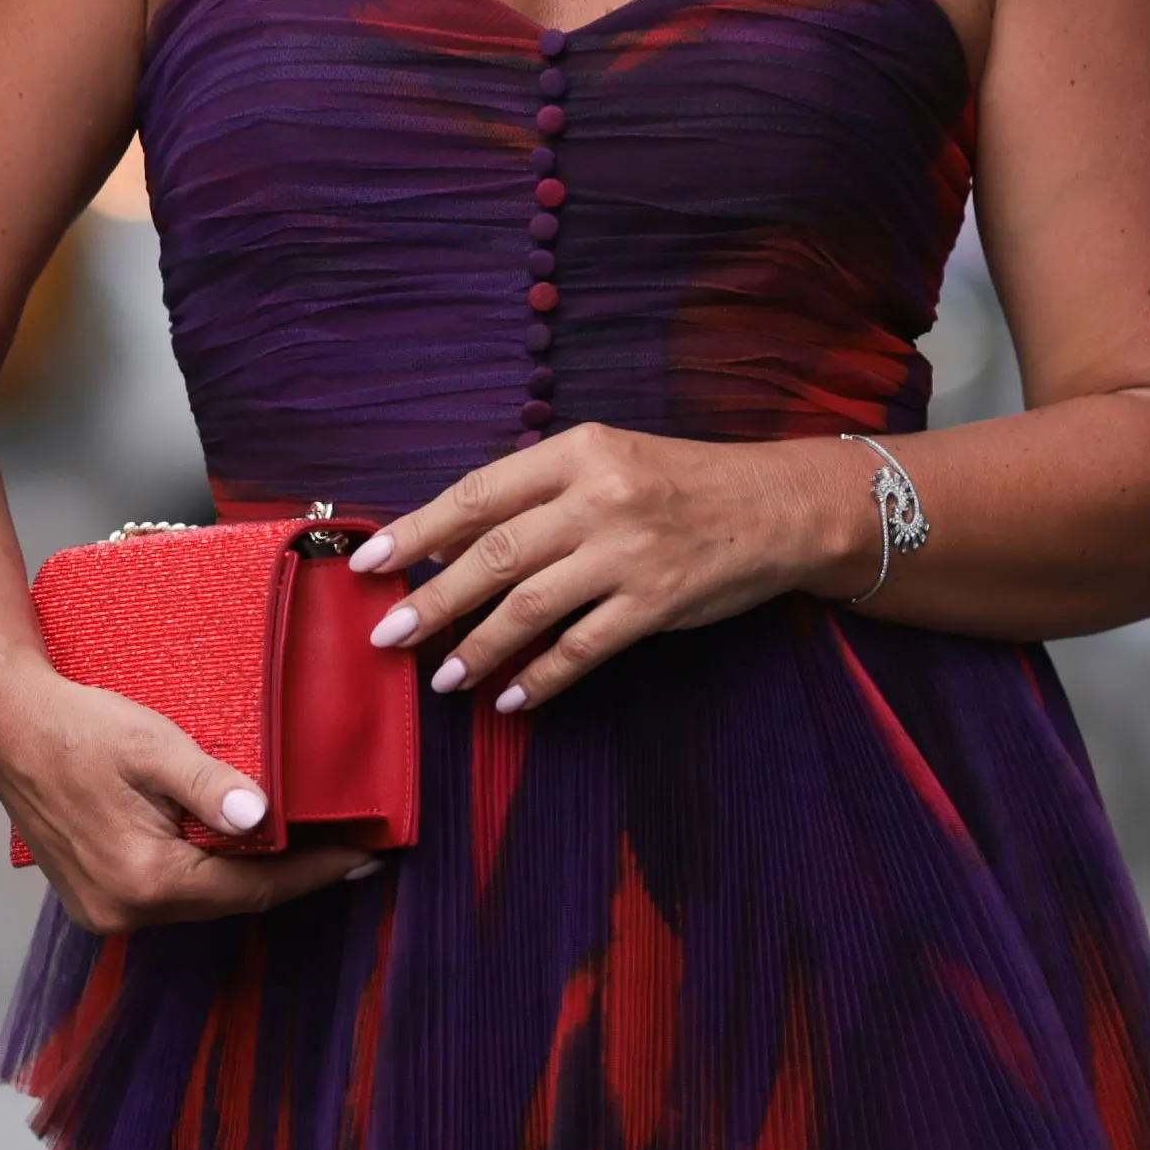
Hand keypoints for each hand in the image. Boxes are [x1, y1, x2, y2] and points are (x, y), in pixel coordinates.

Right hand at [0, 662, 382, 932]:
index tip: (363, 856)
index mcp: (144, 878)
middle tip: (345, 849)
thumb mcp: (152, 745)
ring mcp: (105, 911)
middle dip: (288, 875)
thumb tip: (260, 817)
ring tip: (302, 848)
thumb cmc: (76, 727)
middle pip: (230, 900)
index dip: (315, 871)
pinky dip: (206, 875)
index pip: (254, 887)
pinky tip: (234, 850)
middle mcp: (124, 910)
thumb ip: (209, 785)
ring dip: (247, 876)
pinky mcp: (94, 900)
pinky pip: (170, 895)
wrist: (7, 724)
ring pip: (201, 900)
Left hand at [349, 425, 856, 710]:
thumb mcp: (608, 462)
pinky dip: (542, 678)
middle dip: (432, 602)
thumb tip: (452, 541)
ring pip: (530, 607)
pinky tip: (512, 698)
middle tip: (387, 636)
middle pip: (493, 555)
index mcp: (578, 451)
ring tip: (443, 679)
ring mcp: (629, 551)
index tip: (371, 564)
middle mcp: (598, 497)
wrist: (778, 504)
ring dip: (478, 648)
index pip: (478, 493)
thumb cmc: (682, 483)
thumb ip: (539, 495)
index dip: (418, 531)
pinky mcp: (656, 601)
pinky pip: (583, 647)